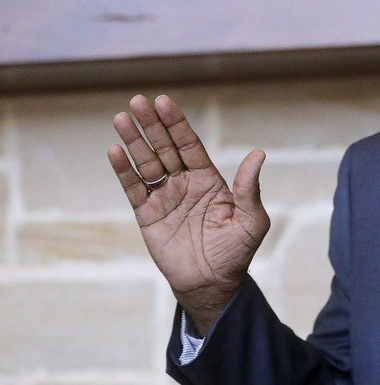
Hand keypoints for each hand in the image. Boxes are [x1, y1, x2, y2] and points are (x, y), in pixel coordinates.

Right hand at [107, 95, 270, 334]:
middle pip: (165, 148)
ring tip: (122, 118)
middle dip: (152, 125)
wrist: (213, 284)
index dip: (177, 124)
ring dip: (134, 141)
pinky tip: (115, 151)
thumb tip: (258, 153)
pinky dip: (124, 171)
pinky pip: (134, 189)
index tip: (165, 102)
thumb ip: (249, 188)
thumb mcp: (252, 220)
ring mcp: (164, 198)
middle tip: (138, 101)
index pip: (190, 145)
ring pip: (146, 163)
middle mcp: (184, 183)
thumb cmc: (236, 252)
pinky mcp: (147, 216)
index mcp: (209, 180)